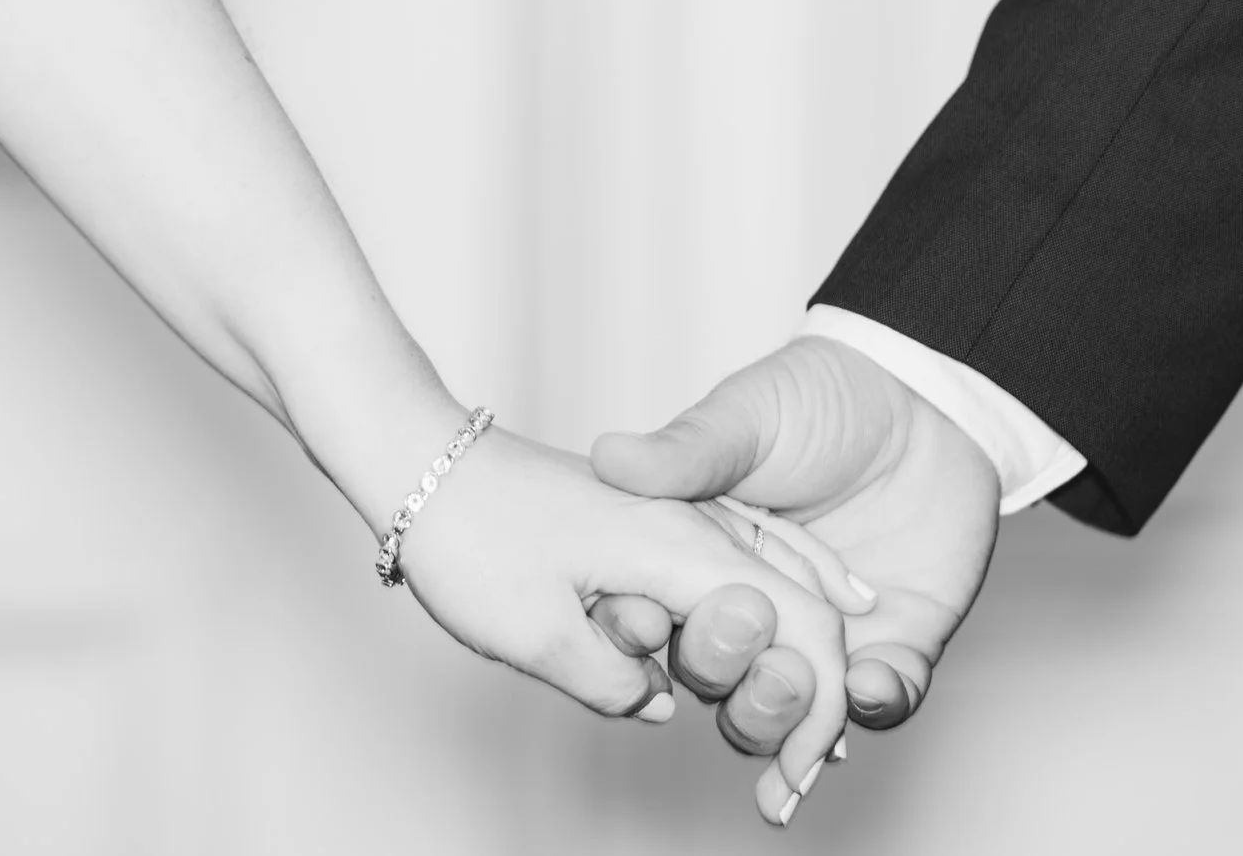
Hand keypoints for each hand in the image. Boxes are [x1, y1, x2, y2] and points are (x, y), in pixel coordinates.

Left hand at [393, 427, 850, 793]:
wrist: (422, 462)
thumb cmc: (471, 534)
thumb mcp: (535, 636)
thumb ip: (614, 683)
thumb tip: (658, 705)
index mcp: (682, 547)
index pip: (803, 625)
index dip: (820, 706)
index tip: (801, 772)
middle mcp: (695, 525)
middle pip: (798, 610)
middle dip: (807, 694)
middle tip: (786, 781)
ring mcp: (675, 519)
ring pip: (766, 591)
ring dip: (780, 662)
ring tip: (781, 744)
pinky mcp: (649, 526)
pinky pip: (727, 576)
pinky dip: (752, 622)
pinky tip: (753, 659)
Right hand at [589, 338, 1000, 820]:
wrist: (920, 399)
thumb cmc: (820, 399)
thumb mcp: (745, 418)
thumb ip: (687, 450)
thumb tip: (609, 455)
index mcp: (701, 567)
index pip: (657, 628)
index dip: (643, 638)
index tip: (649, 621)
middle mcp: (755, 616)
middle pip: (717, 685)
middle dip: (722, 678)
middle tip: (745, 630)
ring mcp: (824, 639)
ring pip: (789, 715)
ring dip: (784, 714)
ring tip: (793, 680)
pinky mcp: (896, 646)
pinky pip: (884, 702)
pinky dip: (875, 706)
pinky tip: (869, 685)